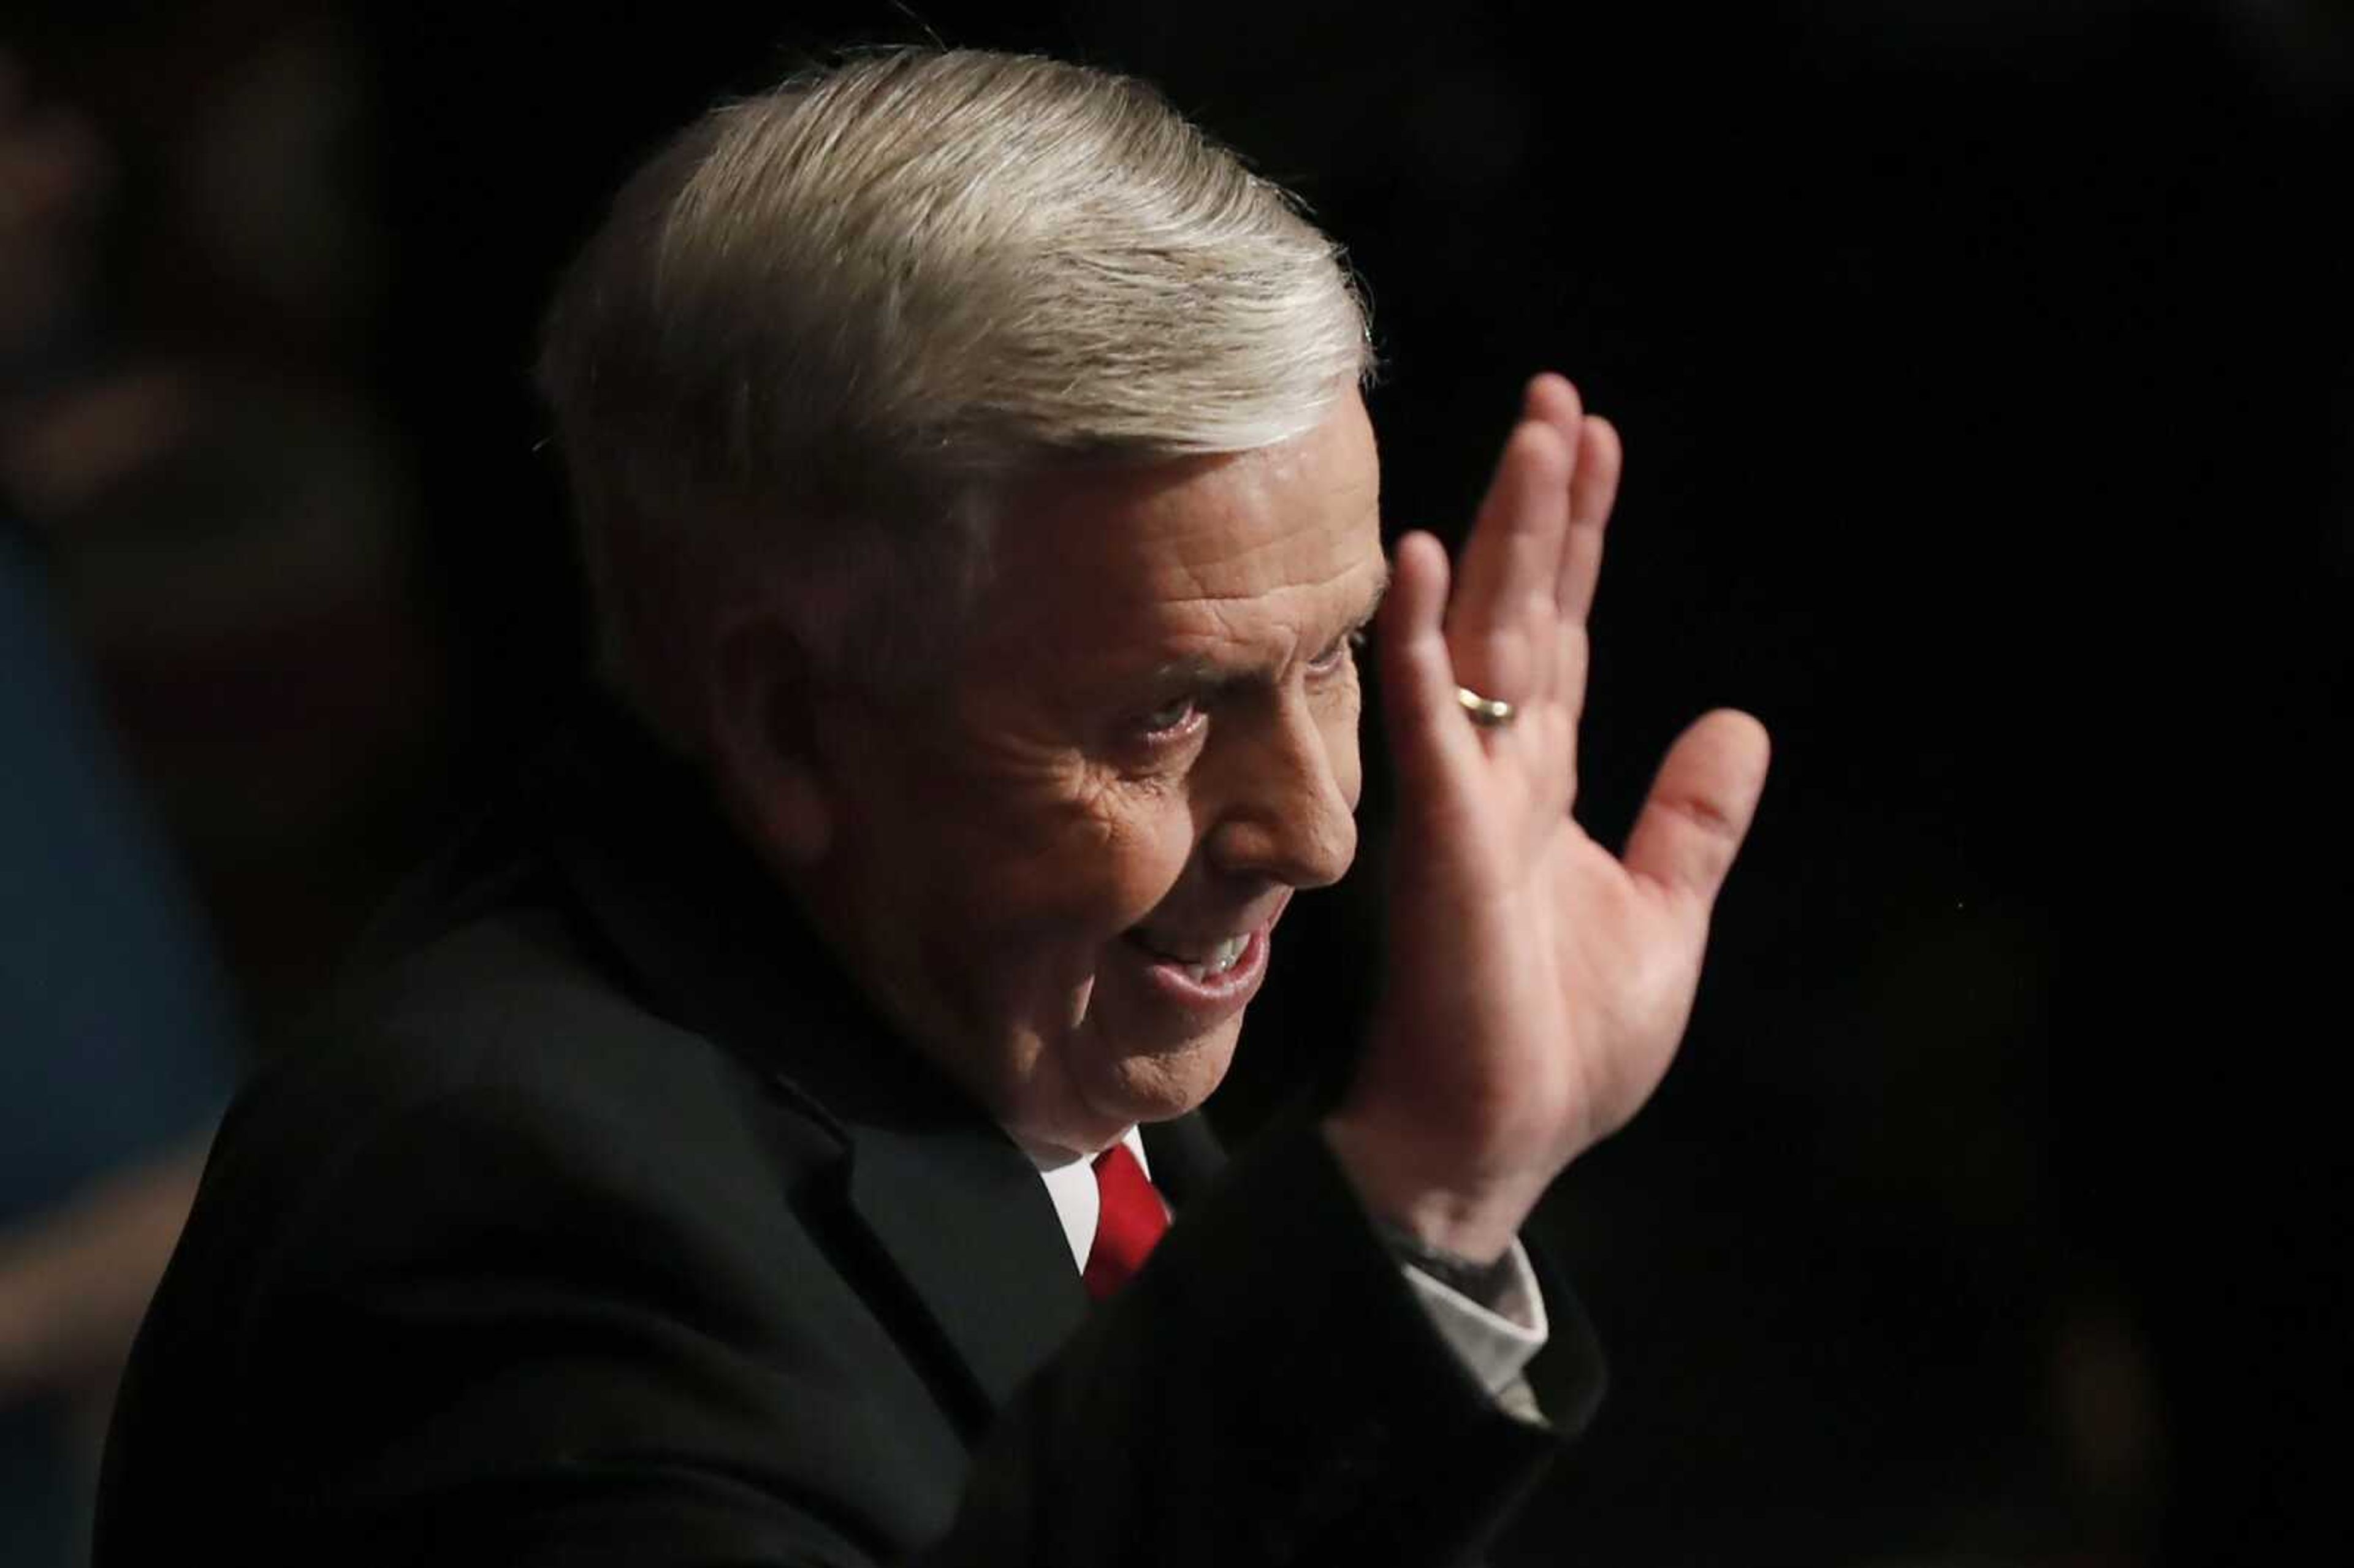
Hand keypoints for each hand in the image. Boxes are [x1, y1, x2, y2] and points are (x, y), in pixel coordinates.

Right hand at [1324, 374, 1769, 1262]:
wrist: (1491, 1140)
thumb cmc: (1558, 1045)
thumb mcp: (1665, 915)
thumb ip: (1691, 819)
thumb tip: (1740, 722)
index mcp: (1547, 788)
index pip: (1567, 638)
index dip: (1580, 545)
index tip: (1594, 449)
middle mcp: (1500, 771)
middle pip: (1525, 610)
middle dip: (1543, 507)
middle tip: (1560, 403)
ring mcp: (1466, 796)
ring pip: (1482, 638)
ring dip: (1499, 534)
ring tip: (1532, 437)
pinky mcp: (1442, 836)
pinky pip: (1424, 719)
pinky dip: (1416, 638)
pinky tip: (1411, 557)